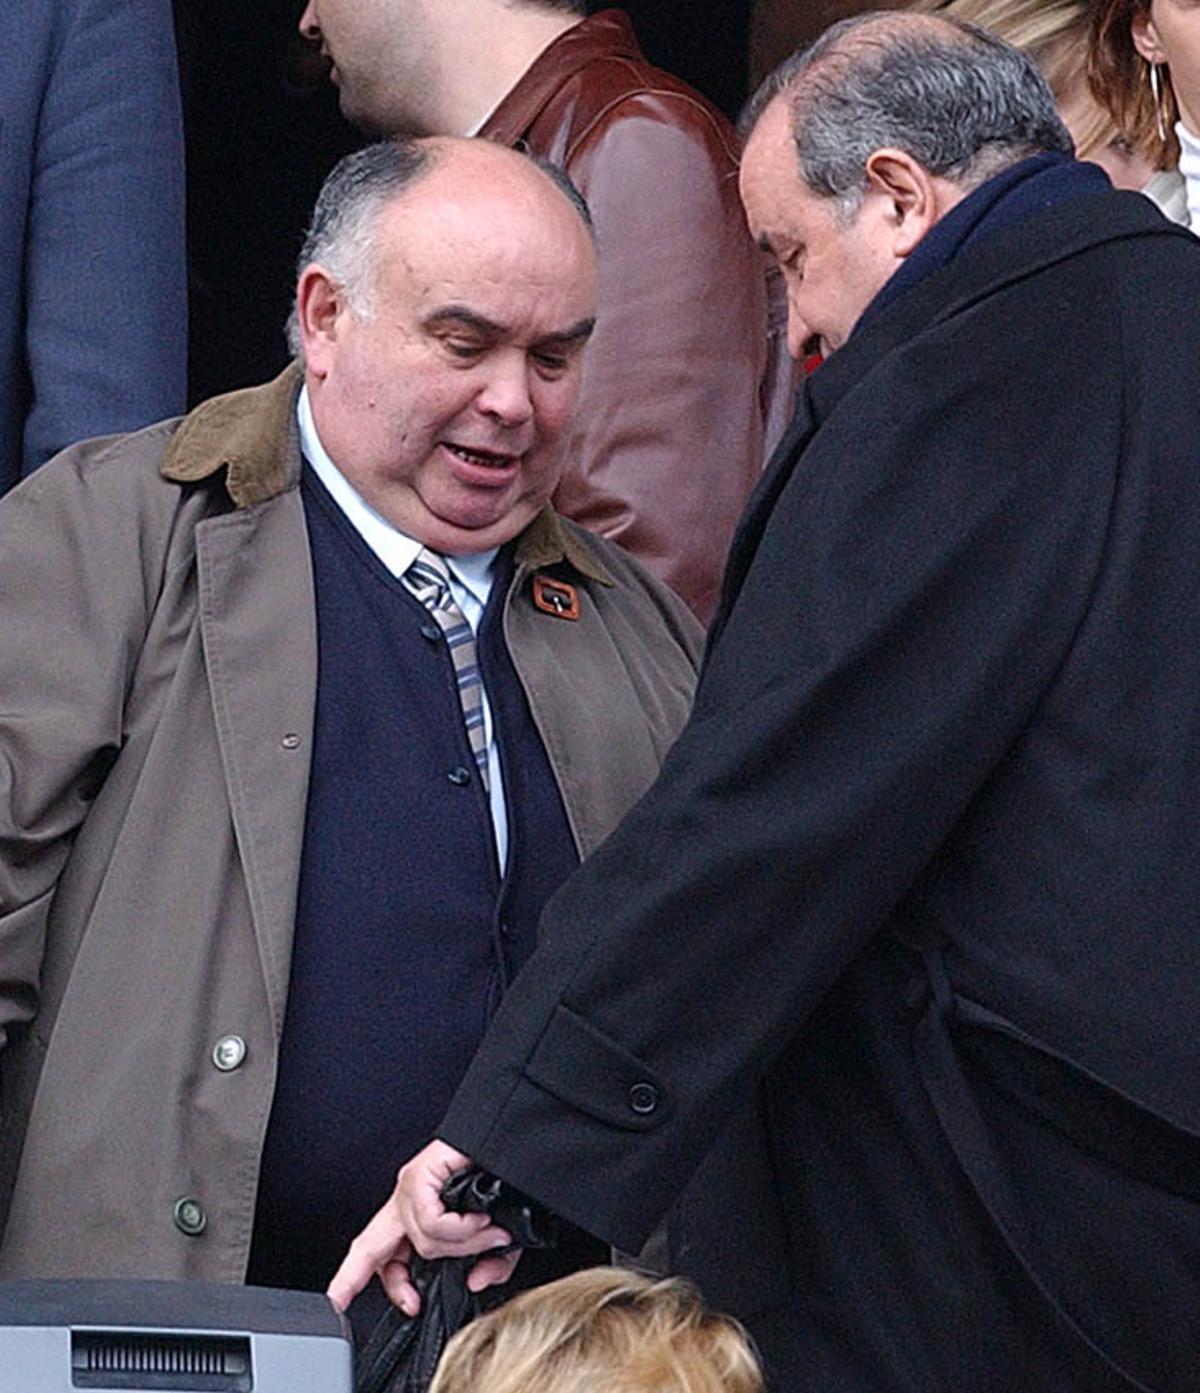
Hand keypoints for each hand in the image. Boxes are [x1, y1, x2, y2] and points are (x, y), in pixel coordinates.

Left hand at [326, 1139, 520, 1315]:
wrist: (511, 1139)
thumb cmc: (503, 1178)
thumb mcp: (497, 1234)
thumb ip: (490, 1262)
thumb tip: (476, 1280)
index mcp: (418, 1216)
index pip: (382, 1252)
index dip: (365, 1280)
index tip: (342, 1301)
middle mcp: (408, 1202)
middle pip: (369, 1246)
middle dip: (355, 1275)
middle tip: (378, 1299)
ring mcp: (412, 1187)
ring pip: (421, 1241)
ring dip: (462, 1245)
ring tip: (486, 1231)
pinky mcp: (420, 1175)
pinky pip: (430, 1222)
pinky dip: (461, 1228)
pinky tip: (479, 1219)